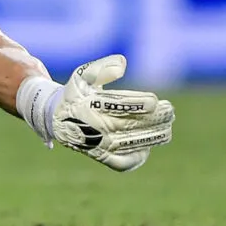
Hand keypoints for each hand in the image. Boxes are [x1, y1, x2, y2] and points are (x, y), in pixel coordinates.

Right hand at [51, 55, 174, 171]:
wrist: (56, 118)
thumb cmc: (75, 94)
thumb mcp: (82, 75)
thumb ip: (102, 68)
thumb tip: (122, 62)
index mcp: (88, 105)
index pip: (119, 106)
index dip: (139, 104)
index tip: (156, 101)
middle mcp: (94, 127)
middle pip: (131, 125)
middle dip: (154, 119)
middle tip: (169, 111)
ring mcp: (98, 145)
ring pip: (131, 144)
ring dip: (153, 136)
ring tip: (168, 128)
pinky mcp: (101, 157)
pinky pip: (123, 162)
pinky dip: (138, 157)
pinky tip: (148, 146)